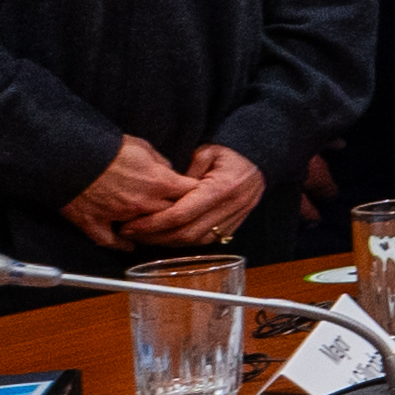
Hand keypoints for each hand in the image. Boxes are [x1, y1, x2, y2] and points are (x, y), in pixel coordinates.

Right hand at [62, 134, 193, 243]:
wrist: (72, 155)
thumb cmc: (107, 147)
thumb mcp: (142, 146)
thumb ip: (160, 161)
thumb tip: (168, 170)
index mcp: (159, 182)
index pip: (190, 192)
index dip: (193, 192)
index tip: (192, 192)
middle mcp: (143, 203)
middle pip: (171, 215)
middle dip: (175, 212)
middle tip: (174, 209)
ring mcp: (119, 216)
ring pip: (145, 231)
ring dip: (150, 228)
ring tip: (153, 227)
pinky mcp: (95, 223)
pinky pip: (111, 241)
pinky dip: (121, 244)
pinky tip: (128, 244)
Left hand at [139, 145, 270, 249]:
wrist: (262, 162)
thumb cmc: (233, 154)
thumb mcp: (208, 152)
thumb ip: (186, 172)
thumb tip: (166, 190)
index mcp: (222, 188)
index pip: (182, 213)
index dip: (154, 223)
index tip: (133, 225)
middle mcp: (229, 207)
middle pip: (186, 232)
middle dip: (155, 236)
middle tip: (131, 233)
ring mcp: (233, 219)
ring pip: (195, 241)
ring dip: (168, 242)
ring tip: (146, 237)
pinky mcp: (233, 226)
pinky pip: (206, 241)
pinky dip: (184, 242)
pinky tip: (168, 237)